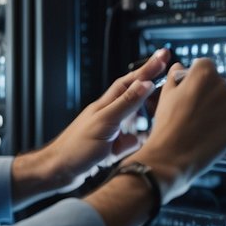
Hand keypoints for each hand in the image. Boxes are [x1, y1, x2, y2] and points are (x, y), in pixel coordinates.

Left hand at [11, 48, 171, 205]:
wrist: (59, 170)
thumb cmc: (76, 148)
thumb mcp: (105, 123)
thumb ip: (126, 104)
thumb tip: (145, 83)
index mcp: (106, 105)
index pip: (131, 81)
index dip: (148, 68)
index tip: (164, 55)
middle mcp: (108, 115)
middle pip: (132, 95)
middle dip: (149, 85)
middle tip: (166, 72)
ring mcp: (108, 131)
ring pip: (132, 119)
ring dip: (144, 114)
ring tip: (159, 104)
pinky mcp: (108, 147)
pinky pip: (128, 141)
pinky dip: (135, 142)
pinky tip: (140, 142)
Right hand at [132, 58, 225, 202]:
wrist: (172, 156)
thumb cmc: (166, 125)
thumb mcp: (165, 95)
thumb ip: (175, 76)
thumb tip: (180, 68)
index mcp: (203, 74)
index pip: (205, 64)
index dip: (195, 75)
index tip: (188, 86)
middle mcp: (222, 86)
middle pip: (217, 82)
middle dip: (206, 91)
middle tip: (190, 108)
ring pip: (225, 101)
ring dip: (215, 108)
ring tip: (197, 123)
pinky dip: (222, 124)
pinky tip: (206, 132)